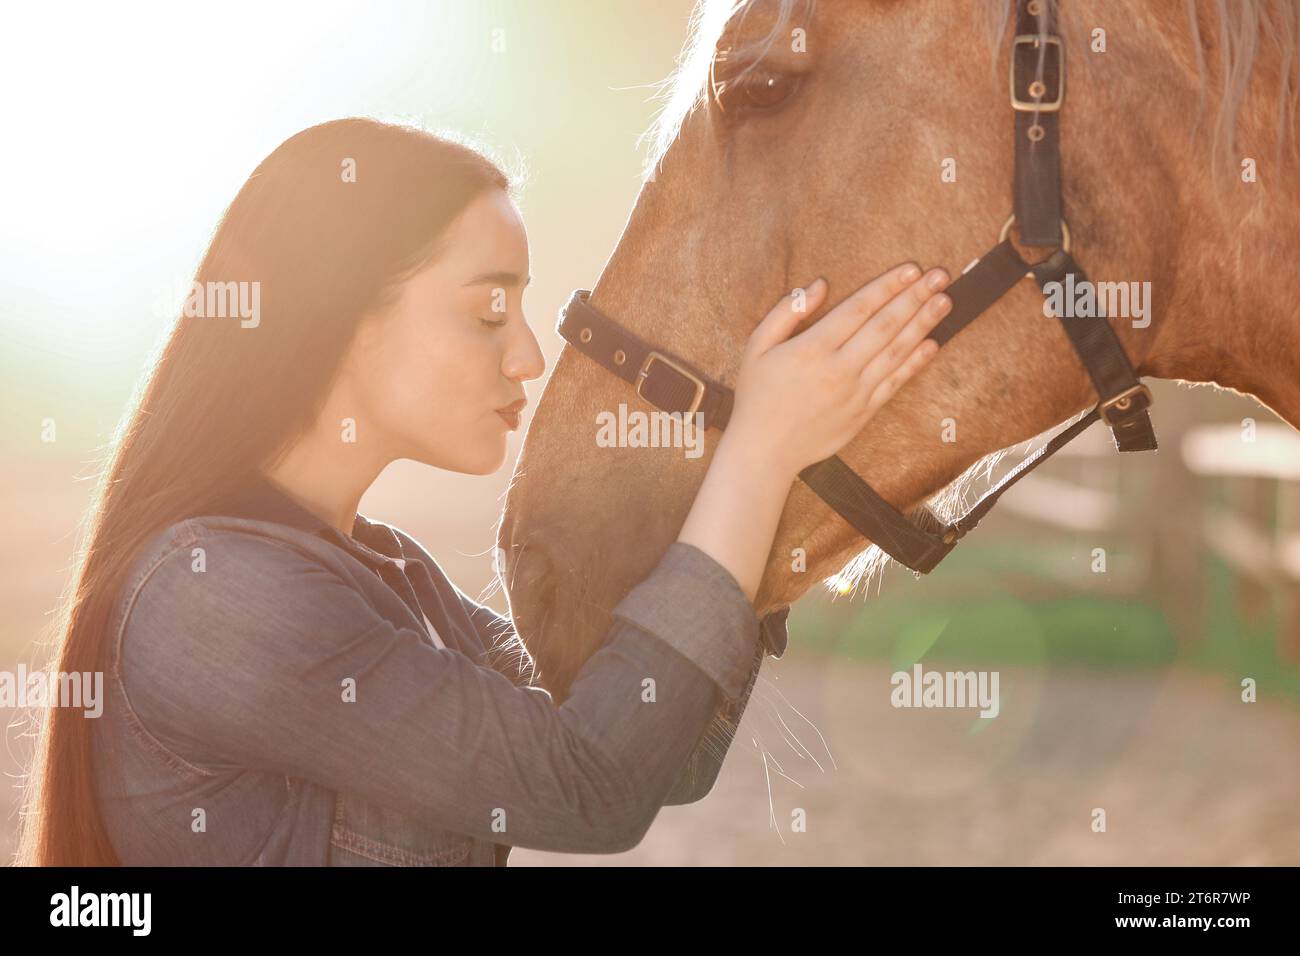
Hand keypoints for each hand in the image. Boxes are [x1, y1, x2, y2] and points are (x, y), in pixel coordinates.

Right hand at [726, 263, 951, 478]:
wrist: (764, 451)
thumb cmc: (757, 396)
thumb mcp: (757, 346)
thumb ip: (787, 312)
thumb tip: (821, 285)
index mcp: (812, 348)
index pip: (859, 308)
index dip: (887, 286)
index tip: (911, 269)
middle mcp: (838, 368)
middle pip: (885, 325)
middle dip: (915, 297)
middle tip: (940, 275)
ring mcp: (855, 392)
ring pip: (896, 352)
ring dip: (923, 325)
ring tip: (944, 302)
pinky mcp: (863, 413)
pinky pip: (895, 383)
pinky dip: (915, 363)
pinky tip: (933, 344)